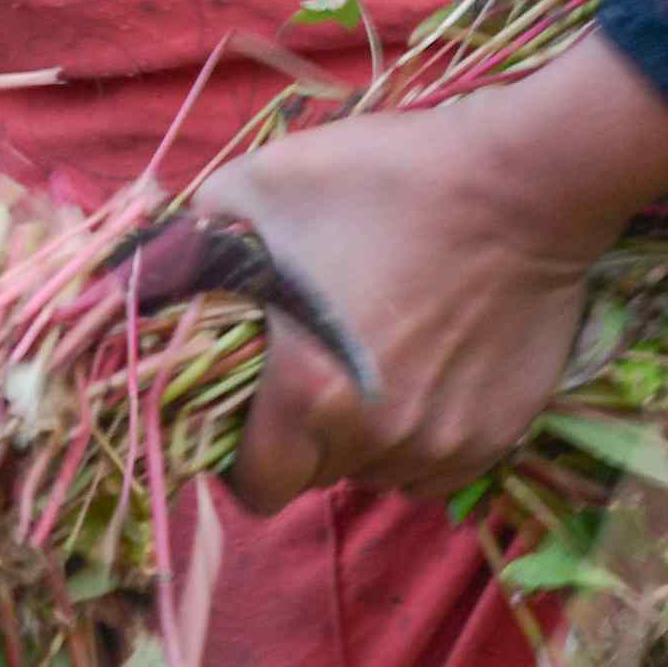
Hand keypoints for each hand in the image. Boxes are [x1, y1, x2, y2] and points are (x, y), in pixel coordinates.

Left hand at [206, 35, 667, 509]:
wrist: (529, 180)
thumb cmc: (387, 178)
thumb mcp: (260, 188)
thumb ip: (188, 246)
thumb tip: (138, 279)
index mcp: (310, 392)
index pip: (255, 488)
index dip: (239, 460)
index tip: (247, 415)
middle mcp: (379, 438)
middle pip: (317, 476)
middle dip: (303, 436)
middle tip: (313, 364)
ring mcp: (448, 442)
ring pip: (380, 470)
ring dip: (365, 432)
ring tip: (377, 351)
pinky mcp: (501, 433)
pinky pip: (438, 458)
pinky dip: (422, 429)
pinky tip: (430, 362)